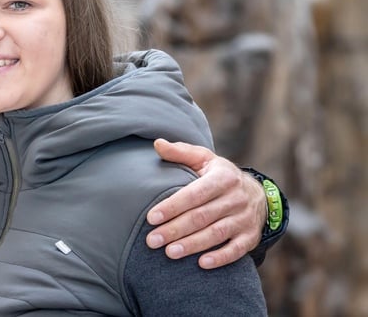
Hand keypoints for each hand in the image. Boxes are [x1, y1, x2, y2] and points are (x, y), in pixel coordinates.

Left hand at [145, 138, 265, 268]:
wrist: (256, 192)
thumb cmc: (219, 175)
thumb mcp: (204, 159)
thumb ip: (180, 152)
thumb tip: (157, 143)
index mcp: (223, 177)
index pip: (194, 194)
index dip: (172, 206)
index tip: (151, 218)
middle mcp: (236, 198)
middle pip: (202, 217)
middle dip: (175, 230)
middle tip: (152, 241)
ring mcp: (245, 219)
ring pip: (216, 234)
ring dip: (192, 245)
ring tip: (169, 253)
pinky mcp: (250, 236)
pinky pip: (237, 250)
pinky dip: (220, 258)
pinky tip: (201, 264)